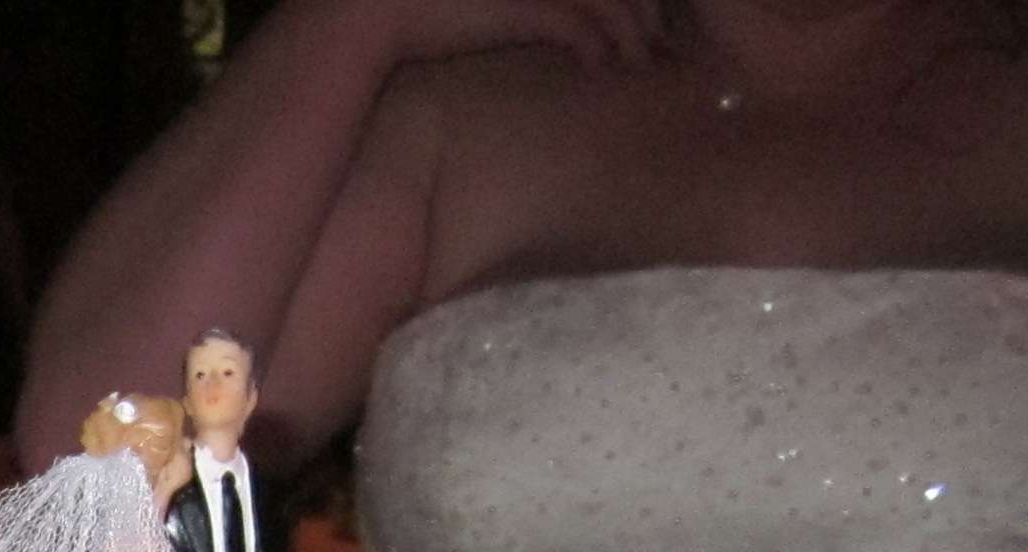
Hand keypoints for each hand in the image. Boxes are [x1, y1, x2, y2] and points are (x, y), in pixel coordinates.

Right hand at [343, 0, 657, 68]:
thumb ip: (517, 5)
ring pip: (612, 2)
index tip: (640, 16)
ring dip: (634, 35)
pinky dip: (604, 51)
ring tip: (642, 63)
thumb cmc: (415, 7)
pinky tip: (605, 69)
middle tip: (657, 43)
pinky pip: (583, 29)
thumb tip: (550, 21)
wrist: (370, 12)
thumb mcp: (484, 1)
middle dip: (644, 10)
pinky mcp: (528, 8)